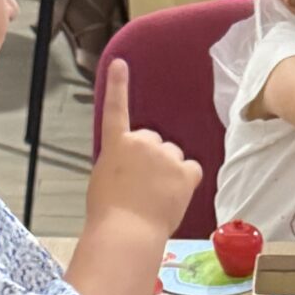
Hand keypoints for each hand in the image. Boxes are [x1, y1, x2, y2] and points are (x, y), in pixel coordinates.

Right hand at [88, 60, 200, 241]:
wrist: (126, 231)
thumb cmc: (109, 213)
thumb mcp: (103, 179)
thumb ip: (118, 162)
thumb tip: (130, 168)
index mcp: (116, 143)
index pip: (115, 107)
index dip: (117, 84)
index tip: (120, 63)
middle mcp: (142, 142)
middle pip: (153, 141)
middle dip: (152, 159)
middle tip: (143, 186)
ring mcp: (165, 155)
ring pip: (173, 156)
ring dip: (169, 170)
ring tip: (157, 196)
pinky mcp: (185, 171)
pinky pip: (192, 169)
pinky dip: (187, 180)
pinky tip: (175, 195)